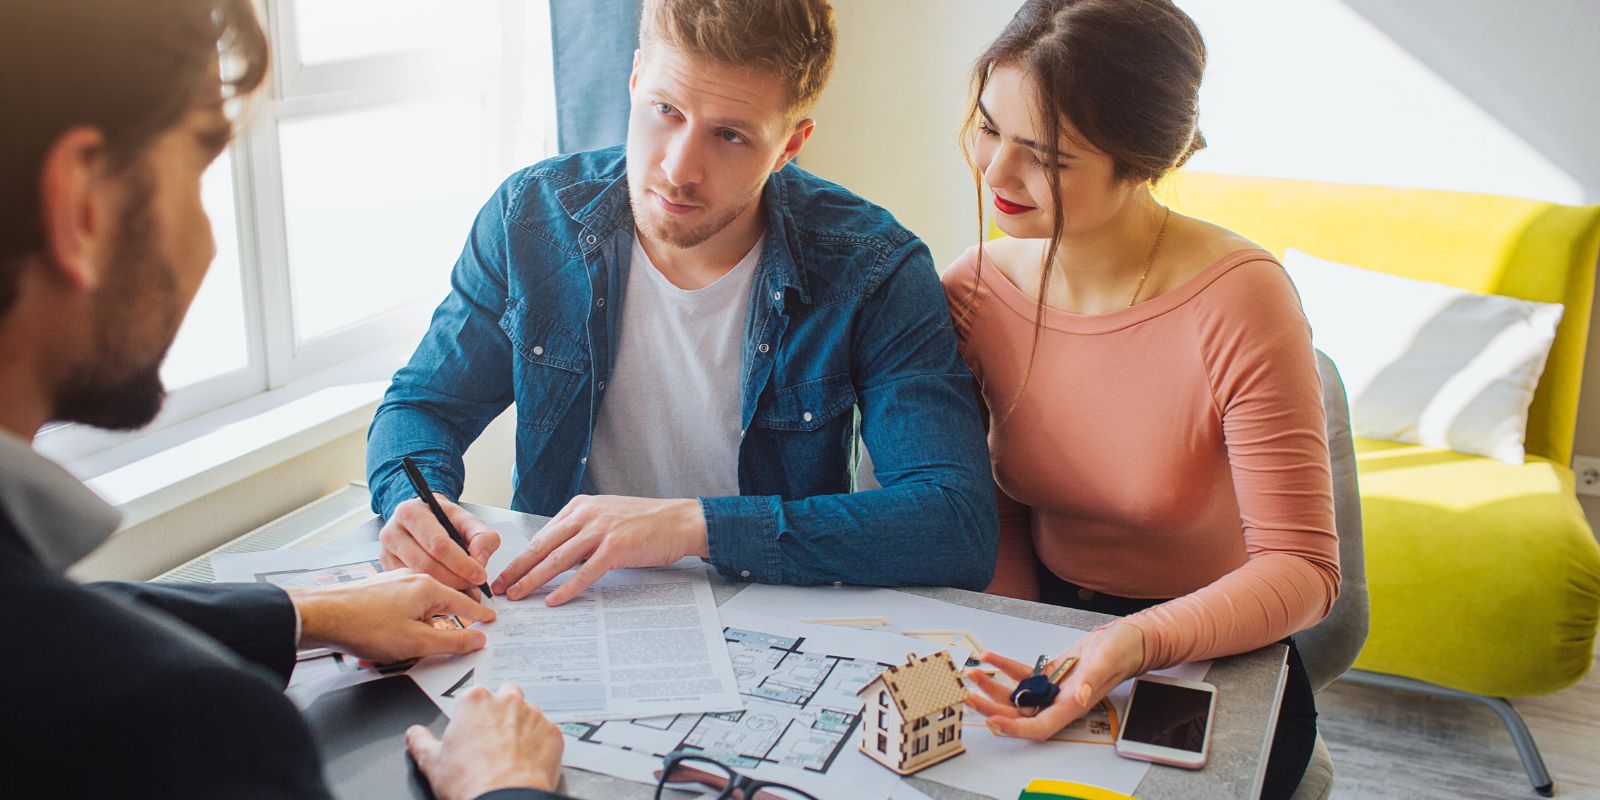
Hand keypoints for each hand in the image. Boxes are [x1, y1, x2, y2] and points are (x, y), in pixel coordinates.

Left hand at [289, 569, 496, 662]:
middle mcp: (413, 579)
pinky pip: (402, 608)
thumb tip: (477, 639)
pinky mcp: (378, 591)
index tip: (491, 619)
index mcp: (428, 588)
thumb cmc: (366, 627)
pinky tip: (390, 640)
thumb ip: (452, 642)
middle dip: (446, 625)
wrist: (321, 616)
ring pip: (419, 608)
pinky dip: (403, 624)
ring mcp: (394, 583)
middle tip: (453, 640)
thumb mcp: (417, 643)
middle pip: (442, 604)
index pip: (464, 602)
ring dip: (419, 628)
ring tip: (407, 648)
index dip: (479, 614)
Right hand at [379, 494, 500, 592]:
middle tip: (474, 587)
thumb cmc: (445, 519)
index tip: (479, 575)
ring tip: (464, 590)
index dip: (462, 563)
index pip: (438, 544)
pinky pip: (410, 585)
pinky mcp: (386, 568)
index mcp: (412, 512)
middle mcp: (392, 531)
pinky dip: (431, 592)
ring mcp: (386, 552)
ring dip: (445, 589)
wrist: (425, 518)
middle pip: (426, 564)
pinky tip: (447, 591)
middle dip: (454, 579)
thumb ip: (482, 536)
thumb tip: (479, 560)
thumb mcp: (468, 521)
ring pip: (417, 578)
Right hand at [406, 684, 563, 799]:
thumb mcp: (432, 762)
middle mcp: (507, 701)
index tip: (471, 729)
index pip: (474, 695)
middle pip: (506, 694)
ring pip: (529, 712)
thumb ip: (421, 741)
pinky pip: (547, 732)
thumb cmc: (469, 781)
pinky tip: (528, 760)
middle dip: (501, 710)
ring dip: (522, 725)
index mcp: (475, 700)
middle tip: (493, 737)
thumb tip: (414, 734)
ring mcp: (534, 715)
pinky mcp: (553, 733)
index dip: (473, 714)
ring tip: (511, 752)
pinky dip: (540, 743)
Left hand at [493, 495, 708, 605]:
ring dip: (532, 580)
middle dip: (516, 569)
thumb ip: (581, 532)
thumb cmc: (647, 522)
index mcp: (580, 507)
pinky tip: (553, 600)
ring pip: (556, 560)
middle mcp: (586, 515)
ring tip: (517, 595)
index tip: (505, 573)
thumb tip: (558, 558)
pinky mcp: (615, 548)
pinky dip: (566, 588)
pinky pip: (584, 573)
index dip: (521, 556)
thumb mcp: (607, 517)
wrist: (680, 520)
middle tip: (498, 587)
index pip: (542, 535)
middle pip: (542, 546)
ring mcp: (600, 531)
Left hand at [963, 622, 1144, 738]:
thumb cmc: (1121, 650)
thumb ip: (1093, 679)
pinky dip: (1004, 668)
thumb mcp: (1107, 660)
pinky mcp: (1050, 675)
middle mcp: (1060, 702)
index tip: (993, 721)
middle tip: (970, 698)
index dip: (1015, 728)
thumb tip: (1080, 697)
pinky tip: (990, 658)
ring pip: (1017, 697)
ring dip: (993, 689)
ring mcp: (1053, 690)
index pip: (1040, 726)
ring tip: (974, 675)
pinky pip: (1022, 676)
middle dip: (993, 709)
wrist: (1126, 639)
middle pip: (1021, 715)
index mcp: (1073, 705)